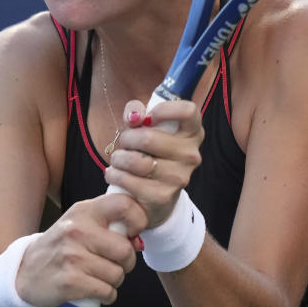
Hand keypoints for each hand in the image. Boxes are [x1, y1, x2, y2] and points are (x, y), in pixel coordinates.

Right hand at [14, 193, 146, 306]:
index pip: (123, 204)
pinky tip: (95, 290)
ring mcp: (72, 256)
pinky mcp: (70, 282)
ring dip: (114, 281)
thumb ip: (107, 221)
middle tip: (115, 264)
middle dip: (126, 263)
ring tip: (99, 277)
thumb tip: (137, 238)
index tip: (132, 234)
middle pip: (125, 250)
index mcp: (83, 211)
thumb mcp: (79, 222)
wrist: (25, 271)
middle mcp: (77, 230)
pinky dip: (107, 295)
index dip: (137, 220)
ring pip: (117, 274)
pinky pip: (107, 292)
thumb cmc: (62, 246)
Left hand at [104, 99, 203, 228]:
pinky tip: (114, 174)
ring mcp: (179, 178)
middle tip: (123, 143)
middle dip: (127, 139)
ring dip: (119, 158)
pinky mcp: (163, 197)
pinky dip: (115, 175)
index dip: (165, 109)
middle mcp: (191, 155)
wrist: (153, 194)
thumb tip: (134, 116)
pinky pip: (130, 181)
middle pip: (148, 138)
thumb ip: (137, 112)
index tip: (149, 118)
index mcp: (193, 132)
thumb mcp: (144, 126)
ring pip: (137, 161)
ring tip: (117, 160)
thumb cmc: (149, 151)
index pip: (188, 111)